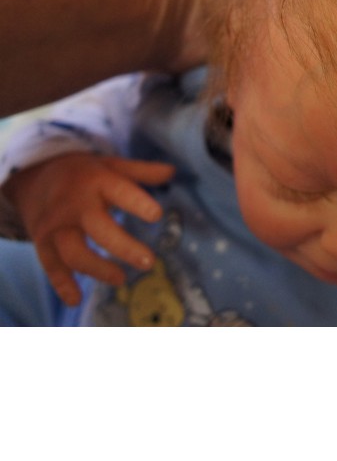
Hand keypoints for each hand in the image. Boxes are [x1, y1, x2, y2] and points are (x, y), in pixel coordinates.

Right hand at [2, 153, 173, 305]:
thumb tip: (172, 171)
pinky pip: (51, 266)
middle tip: (149, 262)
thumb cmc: (86, 173)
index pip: (119, 191)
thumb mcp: (112, 165)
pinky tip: (76, 300)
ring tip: (122, 279)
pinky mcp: (42, 242)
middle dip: (123, 247)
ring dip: (98, 269)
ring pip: (74, 252)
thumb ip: (142, 171)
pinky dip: (62, 284)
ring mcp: (56, 225)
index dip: (137, 203)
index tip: (157, 216)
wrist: (35, 177)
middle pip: (98, 228)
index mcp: (97, 181)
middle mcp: (75, 204)